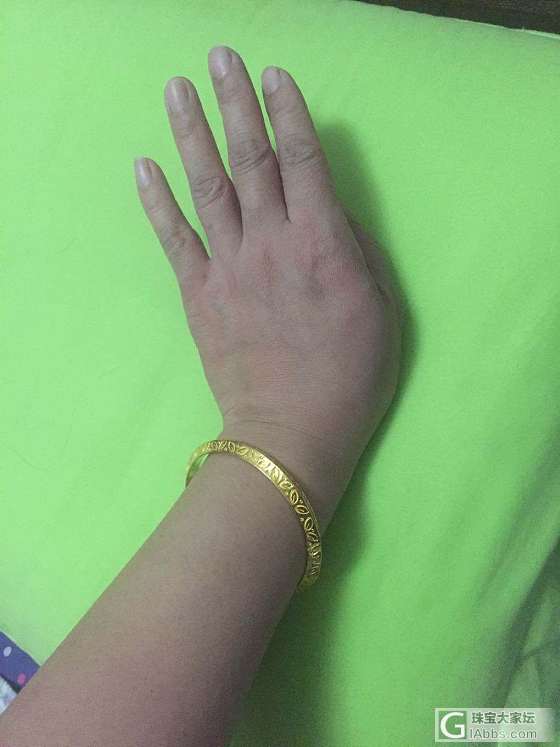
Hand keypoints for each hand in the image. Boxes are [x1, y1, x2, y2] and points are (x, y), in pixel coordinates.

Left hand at [134, 46, 400, 473]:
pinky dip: (157, 201)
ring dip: (191, 134)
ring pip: (207, 188)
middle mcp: (270, 243)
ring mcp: (229, 267)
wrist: (292, 431)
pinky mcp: (199, 295)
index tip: (273, 75)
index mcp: (320, 244)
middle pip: (250, 161)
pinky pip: (174, 239)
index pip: (302, 160)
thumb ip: (354, 248)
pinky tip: (143, 165)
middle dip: (235, 104)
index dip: (288, 112)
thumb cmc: (350, 375)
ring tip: (176, 90)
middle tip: (219, 58)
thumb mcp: (379, 307)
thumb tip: (328, 209)